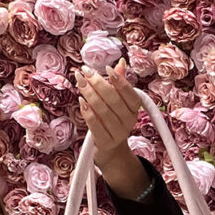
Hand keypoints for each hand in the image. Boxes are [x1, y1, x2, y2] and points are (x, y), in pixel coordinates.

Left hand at [77, 60, 149, 198]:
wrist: (111, 150)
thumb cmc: (113, 121)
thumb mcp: (119, 103)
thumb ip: (119, 83)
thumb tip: (120, 63)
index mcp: (134, 109)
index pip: (129, 93)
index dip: (119, 80)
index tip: (105, 69)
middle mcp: (129, 121)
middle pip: (113, 99)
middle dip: (97, 83)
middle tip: (84, 72)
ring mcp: (118, 133)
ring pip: (102, 110)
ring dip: (89, 94)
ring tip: (80, 82)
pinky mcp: (105, 142)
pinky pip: (94, 124)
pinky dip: (87, 111)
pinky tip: (81, 101)